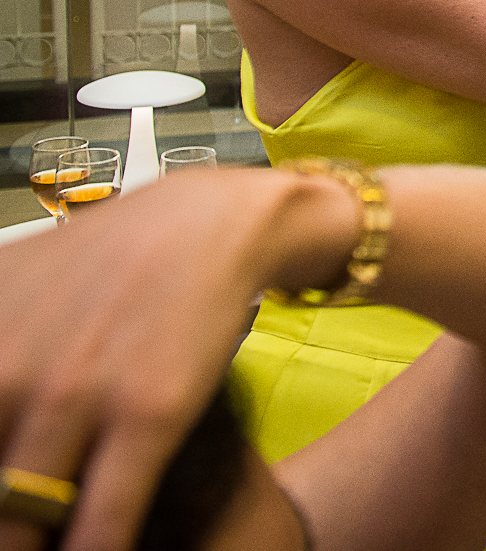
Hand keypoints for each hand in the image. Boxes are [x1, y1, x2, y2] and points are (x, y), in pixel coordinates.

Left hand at [0, 169, 347, 550]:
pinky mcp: (149, 413)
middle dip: (1, 523)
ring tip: (42, 544)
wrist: (206, 226)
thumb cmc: (100, 265)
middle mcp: (10, 372)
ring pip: (24, 519)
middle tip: (14, 527)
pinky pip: (104, 519)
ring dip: (31, 545)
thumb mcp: (4, 292)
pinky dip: (94, 550)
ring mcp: (77, 396)